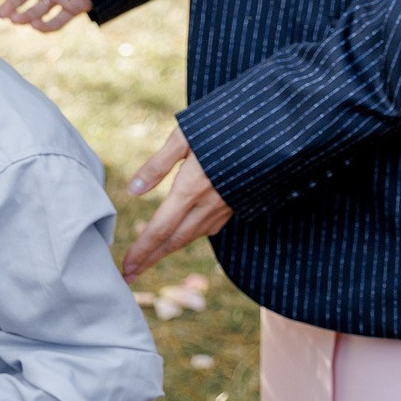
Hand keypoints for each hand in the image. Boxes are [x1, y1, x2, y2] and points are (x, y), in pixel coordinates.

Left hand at [120, 126, 230, 279]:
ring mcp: (224, 206)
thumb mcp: (183, 137)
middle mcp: (208, 204)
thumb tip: (133, 190)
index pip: (160, 229)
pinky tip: (180, 236)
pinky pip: (208, 227)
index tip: (125, 268)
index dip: (142, 251)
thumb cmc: (223, 126)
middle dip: (150, 258)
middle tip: (129, 274)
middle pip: (173, 240)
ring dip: (167, 251)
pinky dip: (188, 236)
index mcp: (191, 188)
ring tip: (148, 260)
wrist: (275, 131)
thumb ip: (157, 165)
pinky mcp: (234, 204)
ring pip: (191, 236)